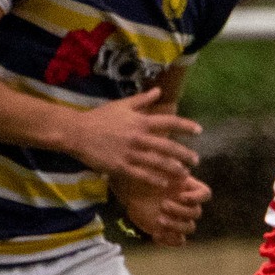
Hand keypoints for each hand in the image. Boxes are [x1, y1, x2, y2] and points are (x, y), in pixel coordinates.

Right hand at [68, 89, 201, 184]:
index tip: (199, 131)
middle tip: (196, 160)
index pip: (169, 122)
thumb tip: (158, 91)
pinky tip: (164, 183)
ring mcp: (130, 153)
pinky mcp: (121, 166)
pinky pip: (142, 174)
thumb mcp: (121, 105)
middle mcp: (139, 137)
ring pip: (158, 162)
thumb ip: (142, 100)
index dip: (186, 126)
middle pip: (168, 146)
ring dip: (174, 168)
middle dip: (185, 154)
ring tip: (185, 173)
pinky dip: (155, 179)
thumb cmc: (99, 117)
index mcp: (140, 121)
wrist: (76, 132)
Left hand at [113, 174, 210, 246]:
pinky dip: (170, 240)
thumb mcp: (155, 164)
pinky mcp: (168, 230)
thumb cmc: (143, 172)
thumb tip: (184, 171)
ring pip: (189, 228)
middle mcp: (187, 204)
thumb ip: (169, 166)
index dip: (197, 197)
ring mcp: (178, 218)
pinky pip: (178, 241)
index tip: (181, 196)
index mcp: (188, 188)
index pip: (205, 194)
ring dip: (176, 226)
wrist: (129, 187)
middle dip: (180, 210)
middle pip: (196, 213)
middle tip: (163, 205)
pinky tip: (156, 235)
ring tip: (159, 220)